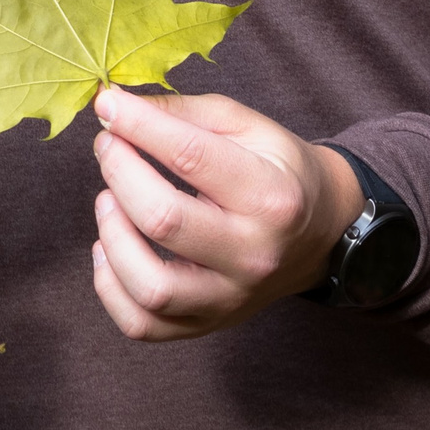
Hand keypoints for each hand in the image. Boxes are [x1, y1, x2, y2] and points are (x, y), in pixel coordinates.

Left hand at [87, 87, 363, 341]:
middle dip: (120, 172)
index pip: (190, 156)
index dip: (138, 125)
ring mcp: (231, 298)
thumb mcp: (248, 126)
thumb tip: (114, 108)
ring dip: (112, 236)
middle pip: (164, 219)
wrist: (322, 234)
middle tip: (108, 146)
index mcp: (271, 195)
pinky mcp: (208, 323)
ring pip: (151, 287)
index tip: (109, 104)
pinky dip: (110, 289)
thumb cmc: (278, 171)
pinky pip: (143, 325)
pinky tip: (109, 249)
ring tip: (108, 201)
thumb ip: (184, 113)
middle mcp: (254, 254)